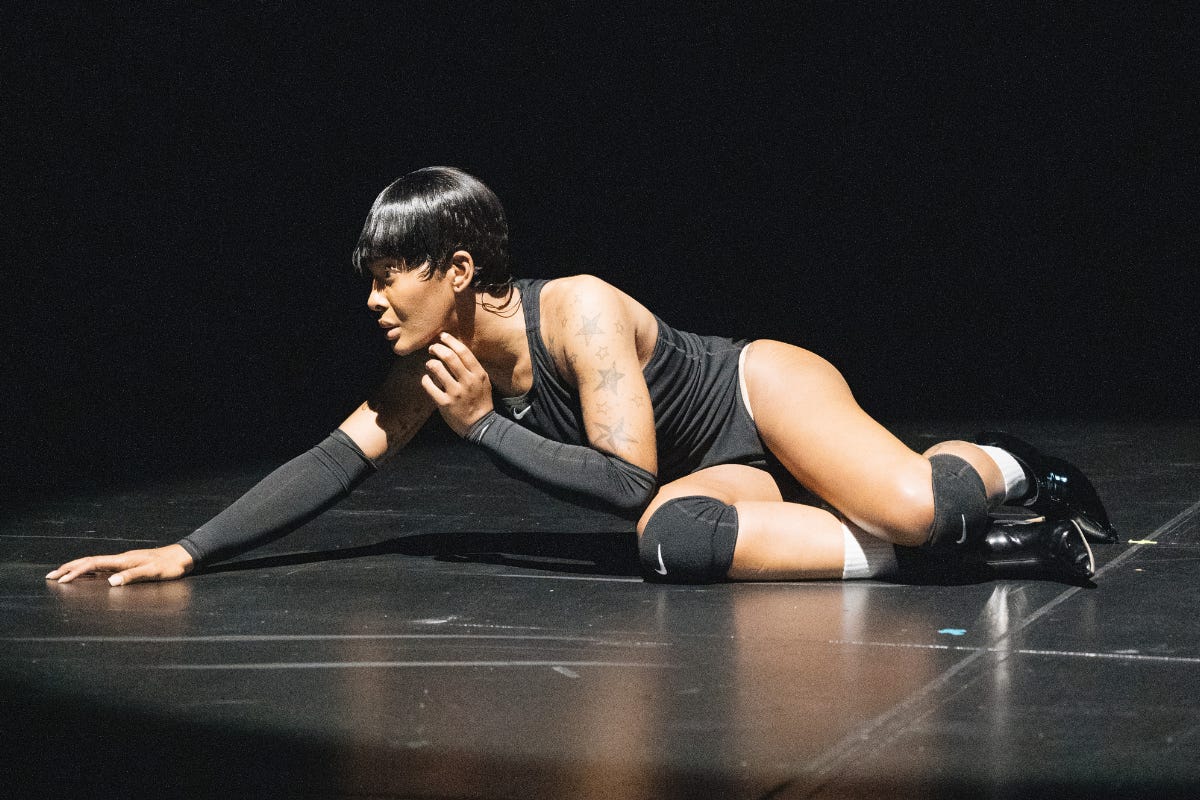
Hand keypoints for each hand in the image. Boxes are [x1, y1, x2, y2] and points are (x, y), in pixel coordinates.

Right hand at [46, 544, 194, 585]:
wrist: (183, 556)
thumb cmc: (170, 565)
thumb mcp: (153, 572)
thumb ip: (132, 576)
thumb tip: (110, 582)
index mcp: (123, 560)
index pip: (93, 564)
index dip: (76, 572)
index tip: (61, 580)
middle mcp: (121, 559)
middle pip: (89, 562)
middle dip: (69, 568)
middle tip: (50, 576)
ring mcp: (124, 561)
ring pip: (94, 564)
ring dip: (77, 569)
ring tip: (61, 575)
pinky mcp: (128, 564)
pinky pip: (103, 567)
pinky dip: (90, 571)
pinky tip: (86, 576)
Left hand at [421, 332, 494, 435]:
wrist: (480, 425)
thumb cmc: (481, 401)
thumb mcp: (484, 382)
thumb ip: (472, 368)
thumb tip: (456, 352)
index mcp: (478, 374)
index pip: (463, 352)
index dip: (451, 341)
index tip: (443, 336)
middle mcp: (467, 381)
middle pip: (449, 357)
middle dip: (438, 349)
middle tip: (433, 348)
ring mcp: (456, 392)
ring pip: (437, 369)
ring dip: (430, 363)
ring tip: (429, 364)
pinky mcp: (445, 403)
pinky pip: (429, 386)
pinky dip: (425, 379)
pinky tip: (426, 379)